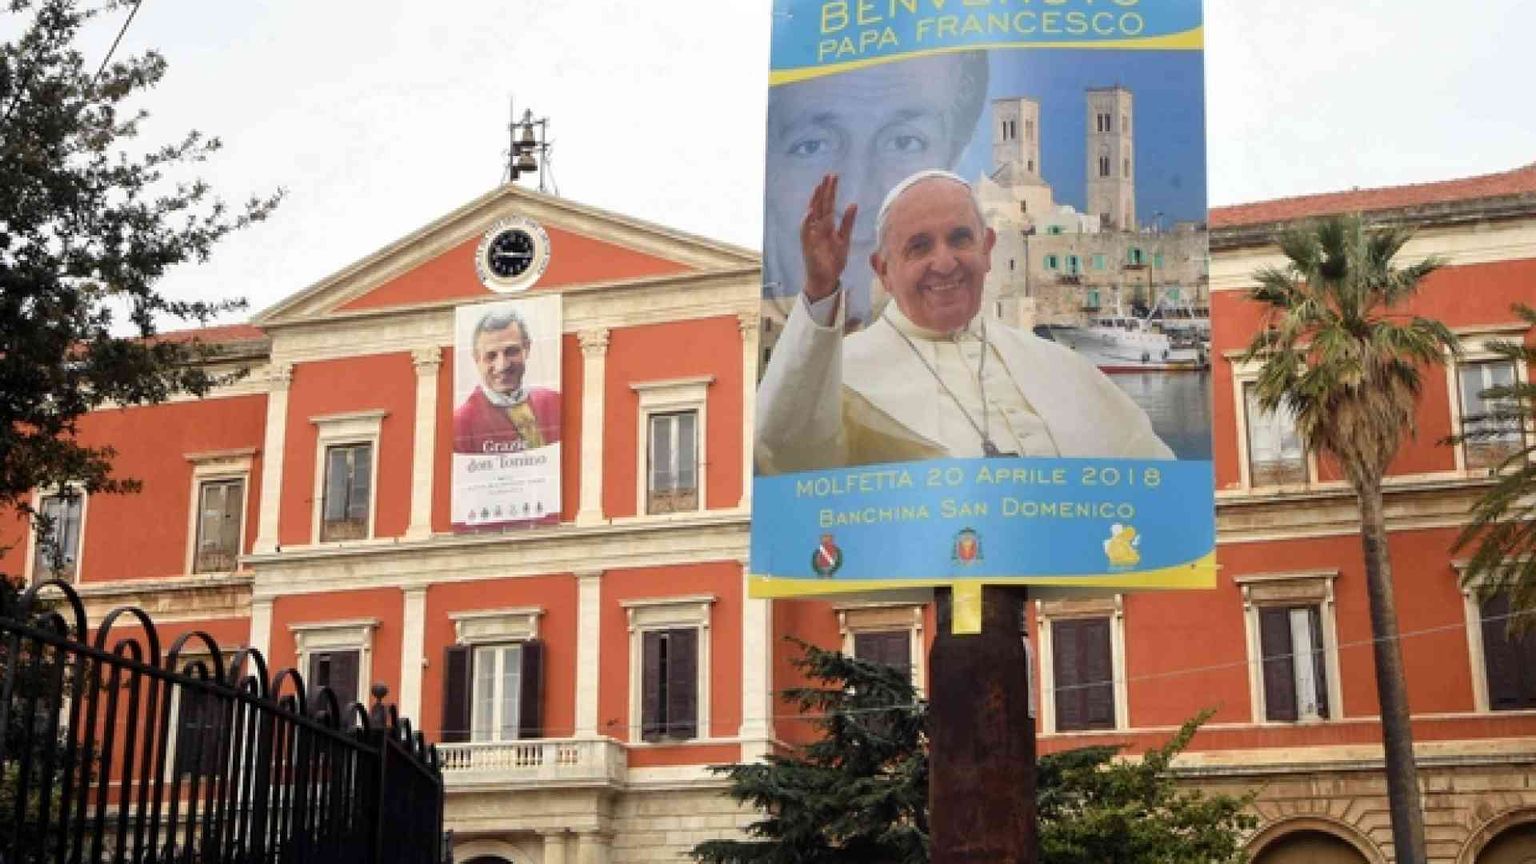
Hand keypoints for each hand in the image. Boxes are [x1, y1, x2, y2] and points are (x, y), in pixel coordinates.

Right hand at [799, 173, 856, 303]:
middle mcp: (818, 227)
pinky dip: (807, 221)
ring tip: (819, 187)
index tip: (834, 177)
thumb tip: (853, 204)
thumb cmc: (834, 260)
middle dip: (824, 190)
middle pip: (820, 205)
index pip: (828, 204)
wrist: (826, 279)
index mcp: (827, 225)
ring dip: (815, 200)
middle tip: (829, 175)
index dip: (830, 191)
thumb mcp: (844, 239)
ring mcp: (811, 234)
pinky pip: (806, 231)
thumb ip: (847, 222)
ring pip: (812, 214)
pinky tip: (811, 210)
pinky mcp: (807, 244)